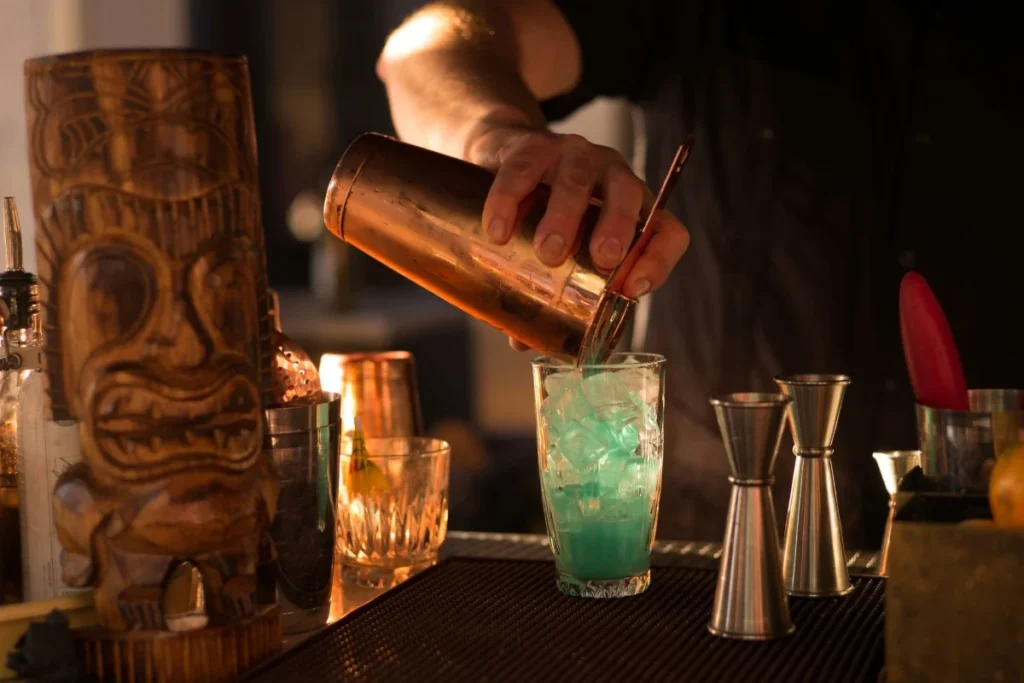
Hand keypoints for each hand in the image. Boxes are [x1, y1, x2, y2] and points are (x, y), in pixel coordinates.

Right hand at [467, 125, 689, 350]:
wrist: (502, 157)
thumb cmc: (541, 211)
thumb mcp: (557, 247)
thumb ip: (547, 291)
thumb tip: (522, 343)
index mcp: (630, 209)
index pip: (666, 231)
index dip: (659, 260)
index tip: (634, 289)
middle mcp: (610, 177)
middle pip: (627, 196)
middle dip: (616, 228)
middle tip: (600, 261)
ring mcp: (573, 156)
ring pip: (578, 178)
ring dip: (565, 216)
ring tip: (547, 253)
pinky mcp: (532, 146)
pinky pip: (523, 168)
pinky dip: (510, 199)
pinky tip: (499, 229)